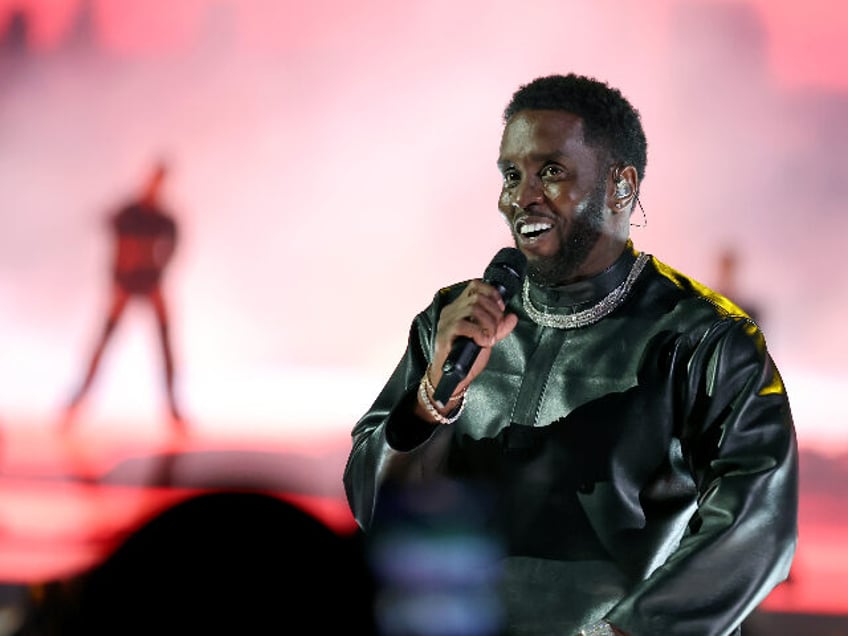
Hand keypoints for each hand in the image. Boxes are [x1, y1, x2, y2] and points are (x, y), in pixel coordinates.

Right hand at [429, 278, 518, 393]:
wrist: (452, 378)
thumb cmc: (466, 357)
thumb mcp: (488, 338)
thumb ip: (500, 328)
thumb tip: (512, 317)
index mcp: (459, 308)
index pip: (475, 286)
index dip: (491, 293)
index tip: (501, 307)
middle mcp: (451, 311)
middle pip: (477, 297)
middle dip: (494, 312)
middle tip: (497, 328)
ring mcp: (446, 322)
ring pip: (473, 308)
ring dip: (488, 323)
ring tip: (490, 337)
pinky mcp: (445, 334)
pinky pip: (464, 325)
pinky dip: (479, 332)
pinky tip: (483, 341)